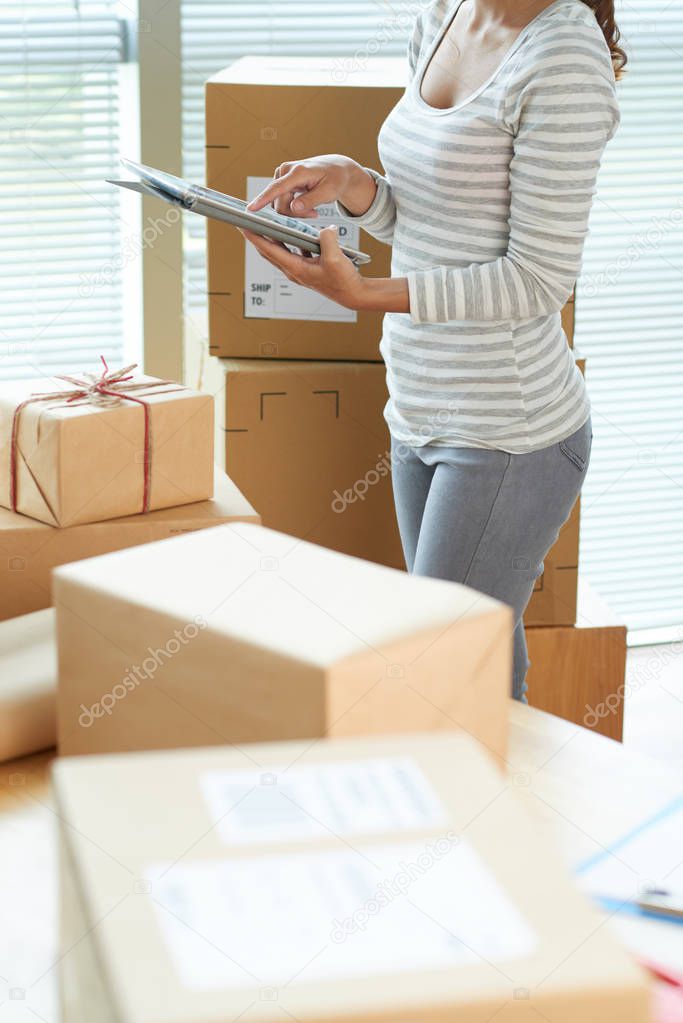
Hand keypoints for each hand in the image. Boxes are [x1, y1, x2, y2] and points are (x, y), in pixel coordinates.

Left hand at [241, 225, 366, 309]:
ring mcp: (300, 270)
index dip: (254, 236)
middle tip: (247, 221)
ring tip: (267, 223)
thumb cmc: (344, 281)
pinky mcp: (308, 268)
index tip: (242, 224)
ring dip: (273, 238)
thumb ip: (327, 239)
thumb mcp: (336, 257)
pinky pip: (295, 251)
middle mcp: (294, 270)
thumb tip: (325, 229)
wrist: (355, 294)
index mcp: (296, 268)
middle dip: (257, 236)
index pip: (268, 249)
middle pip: (269, 251)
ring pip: (280, 251)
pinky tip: (295, 230)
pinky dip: (291, 241)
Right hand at [246, 155, 376, 218]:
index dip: (263, 199)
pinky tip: (307, 207)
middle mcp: (285, 170)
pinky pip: (281, 201)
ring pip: (279, 204)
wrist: (336, 169)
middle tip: (314, 215)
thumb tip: (293, 207)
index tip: (251, 209)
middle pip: (279, 203)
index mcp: (297, 171)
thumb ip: (311, 200)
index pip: (277, 188)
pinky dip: (293, 208)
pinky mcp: (282, 181)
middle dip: (295, 214)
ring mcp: (282, 176)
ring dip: (295, 212)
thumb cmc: (335, 179)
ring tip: (313, 211)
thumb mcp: (329, 192)